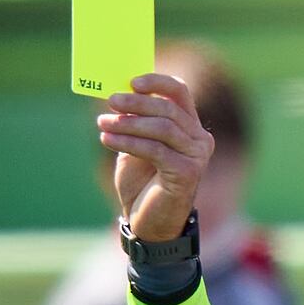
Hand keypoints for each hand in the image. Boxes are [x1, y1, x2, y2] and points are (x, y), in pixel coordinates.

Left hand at [97, 64, 209, 241]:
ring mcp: (197, 156)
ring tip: (103, 123)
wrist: (149, 223)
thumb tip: (117, 95)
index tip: (131, 81)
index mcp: (190, 126)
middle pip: (168, 109)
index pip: (179, 92)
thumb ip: (134, 122)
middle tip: (111, 101)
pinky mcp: (188, 172)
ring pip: (162, 128)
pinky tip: (107, 140)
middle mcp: (200, 138)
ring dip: (128, 123)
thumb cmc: (142, 182)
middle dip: (136, 103)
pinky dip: (128, 142)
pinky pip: (155, 149)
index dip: (157, 82)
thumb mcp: (135, 145)